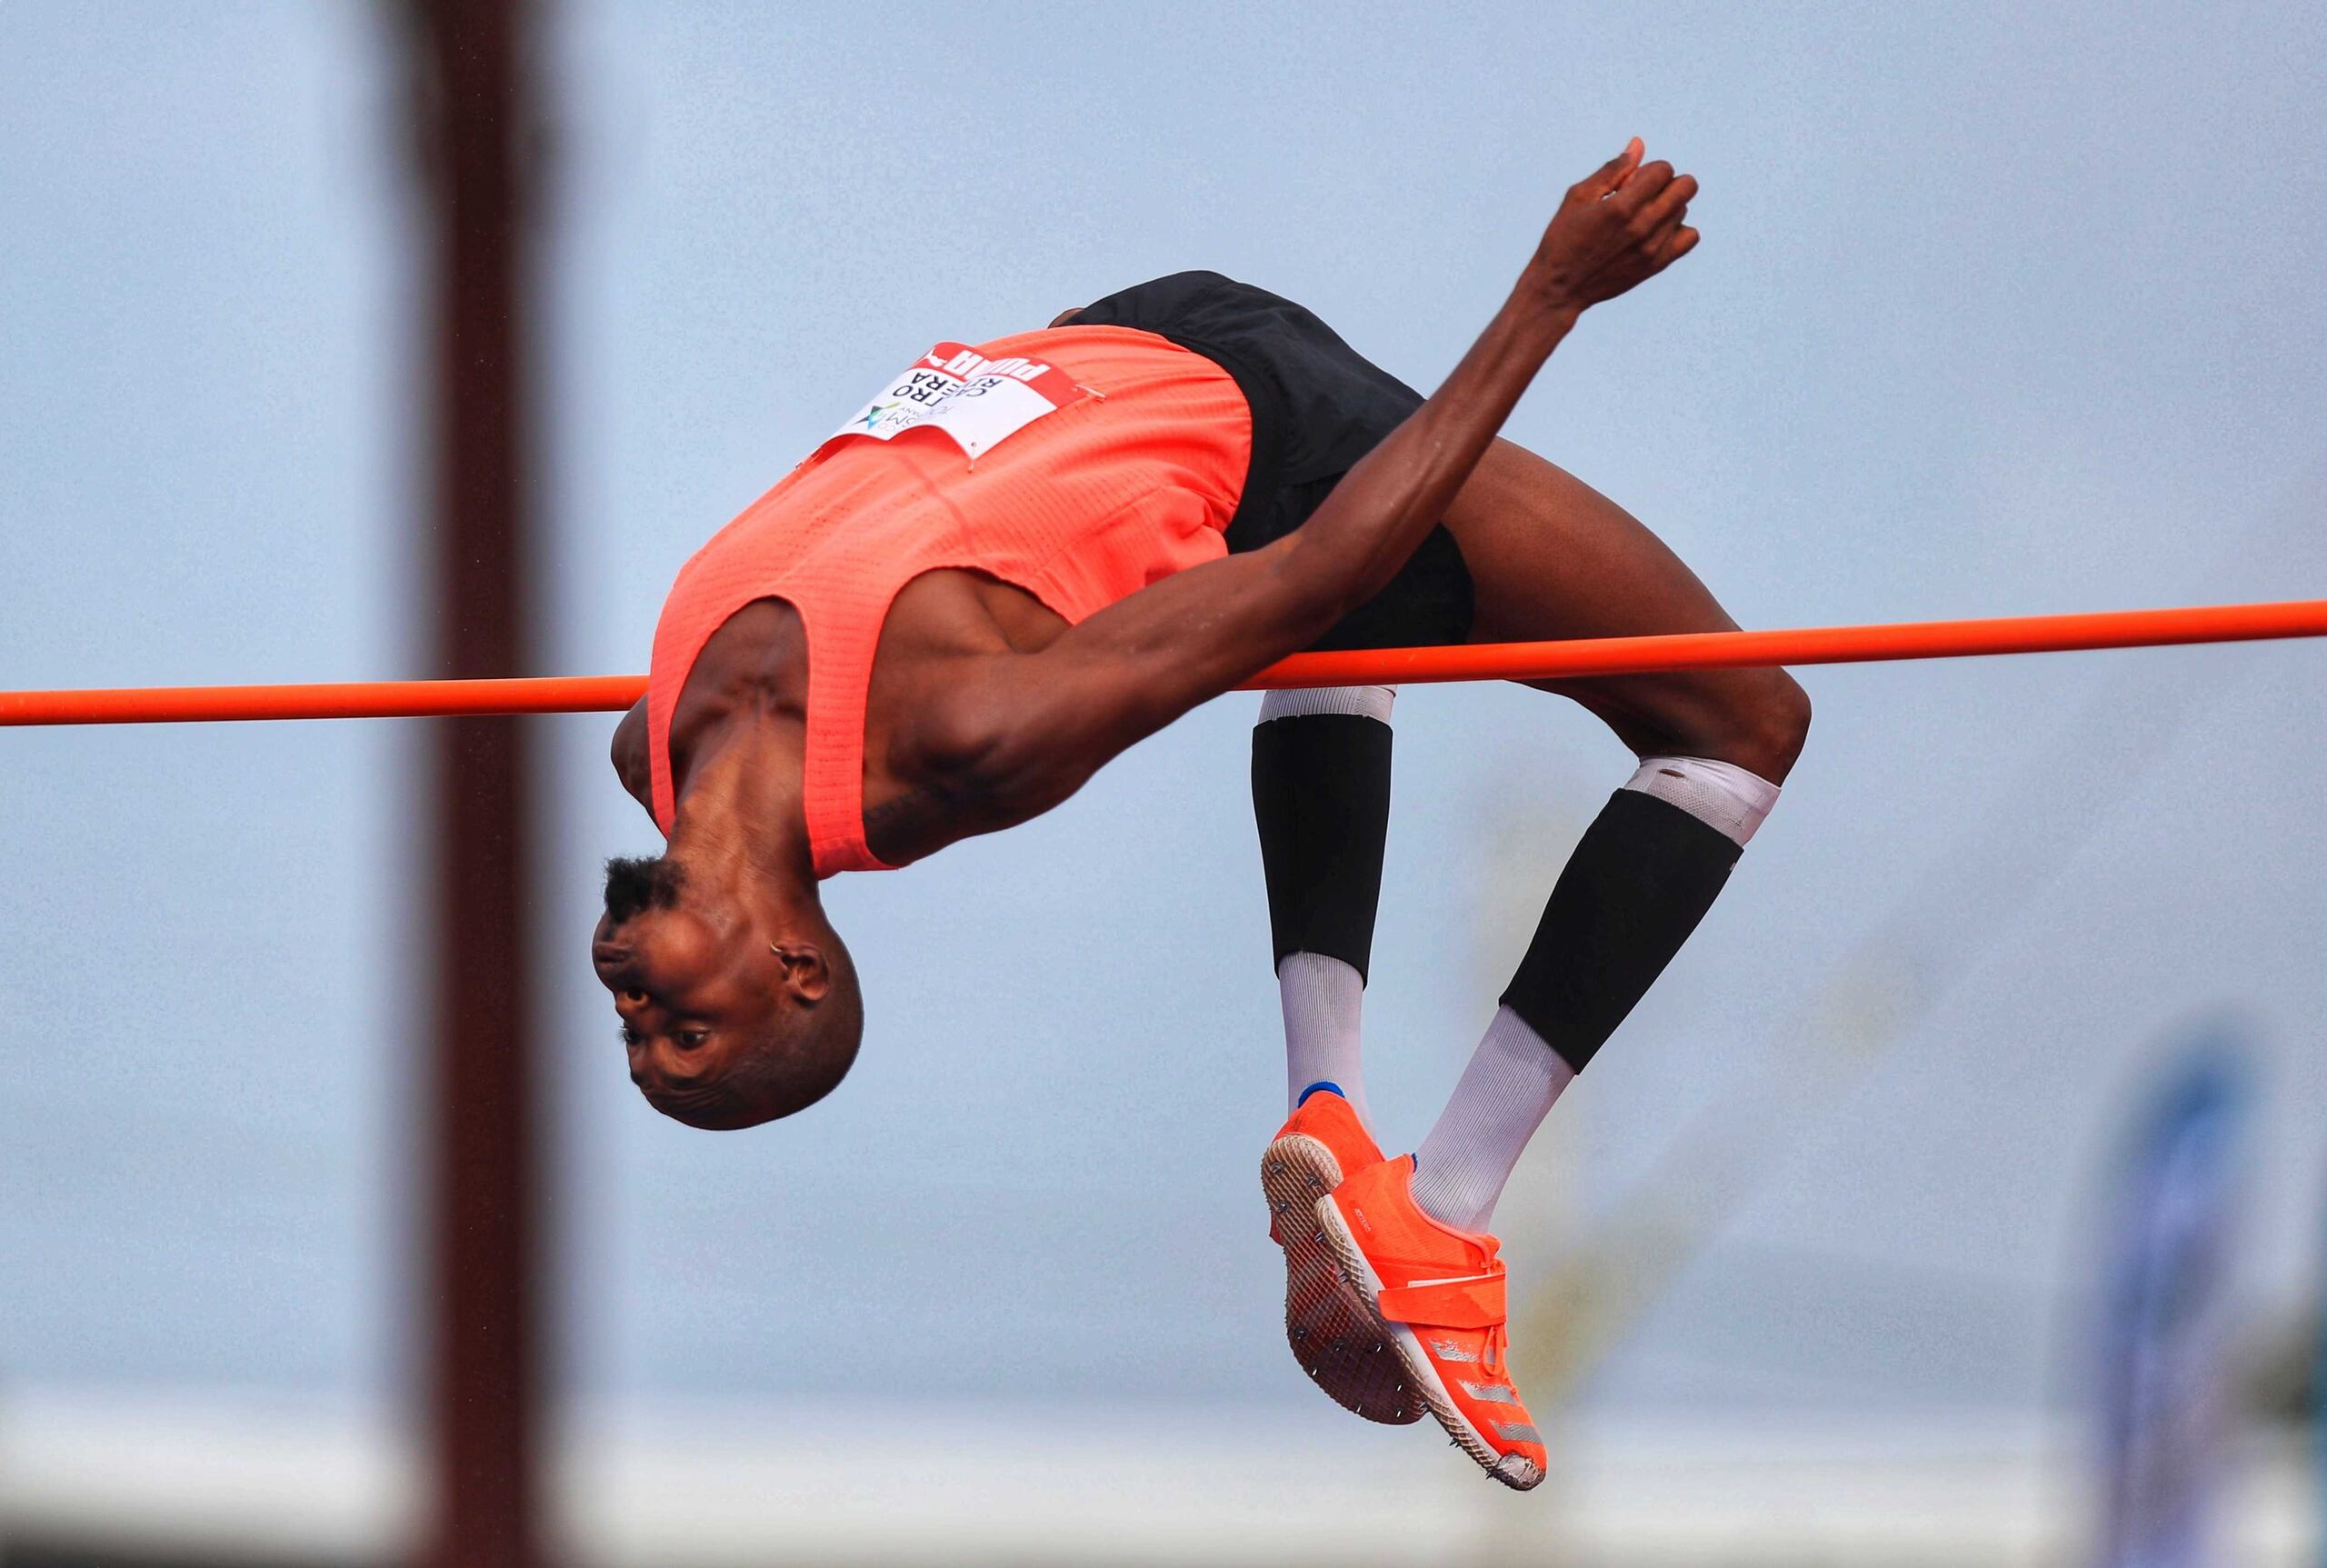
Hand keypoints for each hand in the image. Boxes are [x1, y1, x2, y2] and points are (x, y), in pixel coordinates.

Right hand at [1519, 139, 1699, 316]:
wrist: (1560, 288)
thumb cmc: (1563, 238)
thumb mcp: (1579, 197)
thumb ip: (1612, 170)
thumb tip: (1639, 145)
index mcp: (1621, 206)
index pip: (1664, 170)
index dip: (1650, 170)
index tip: (1631, 183)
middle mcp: (1642, 227)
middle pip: (1685, 187)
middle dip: (1667, 183)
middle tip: (1644, 195)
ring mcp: (1652, 248)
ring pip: (1684, 210)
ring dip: (1667, 207)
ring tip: (1641, 218)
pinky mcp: (1656, 265)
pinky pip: (1691, 237)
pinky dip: (1679, 229)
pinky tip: (1658, 232)